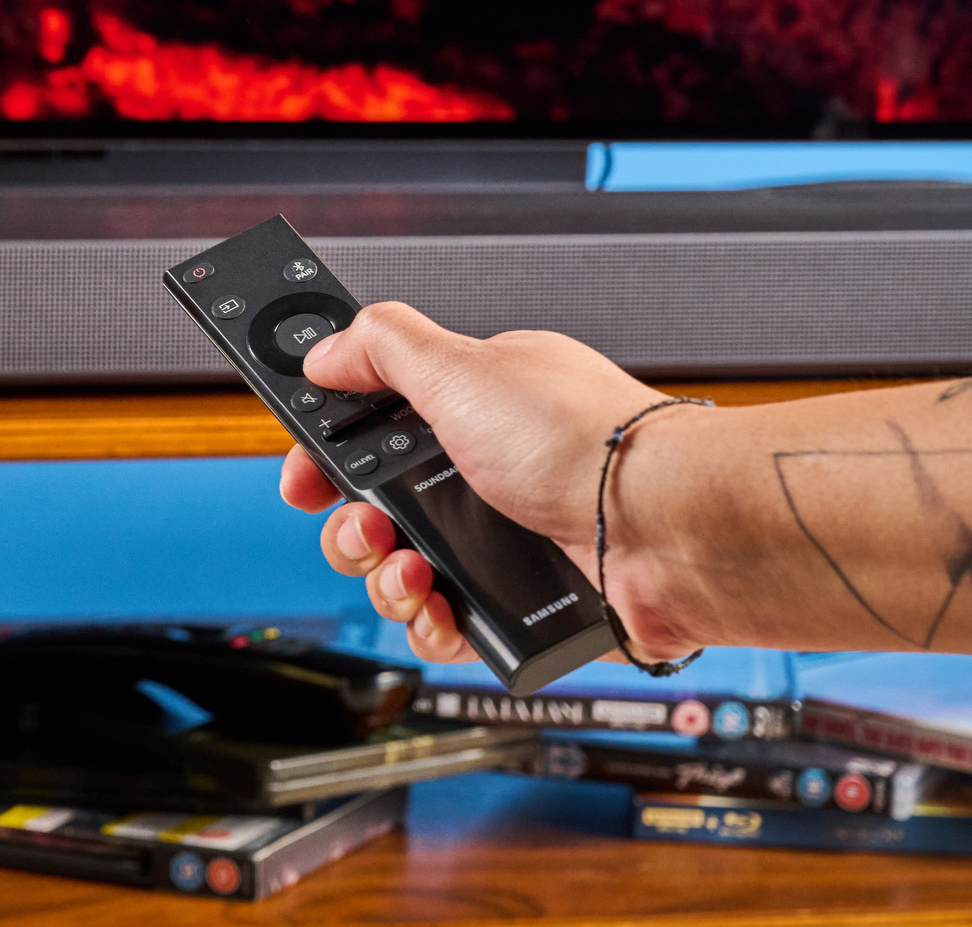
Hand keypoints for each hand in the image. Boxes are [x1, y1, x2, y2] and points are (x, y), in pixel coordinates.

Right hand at [276, 303, 705, 664]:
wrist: (666, 530)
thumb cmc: (588, 444)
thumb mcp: (463, 367)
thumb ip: (382, 347)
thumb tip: (326, 347)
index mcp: (472, 409)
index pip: (373, 431)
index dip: (328, 455)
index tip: (305, 475)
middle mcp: (486, 473)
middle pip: (374, 510)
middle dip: (349, 526)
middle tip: (364, 525)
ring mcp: (502, 539)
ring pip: (401, 571)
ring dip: (385, 577)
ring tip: (411, 568)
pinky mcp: (519, 601)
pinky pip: (444, 623)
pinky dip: (430, 621)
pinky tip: (441, 606)